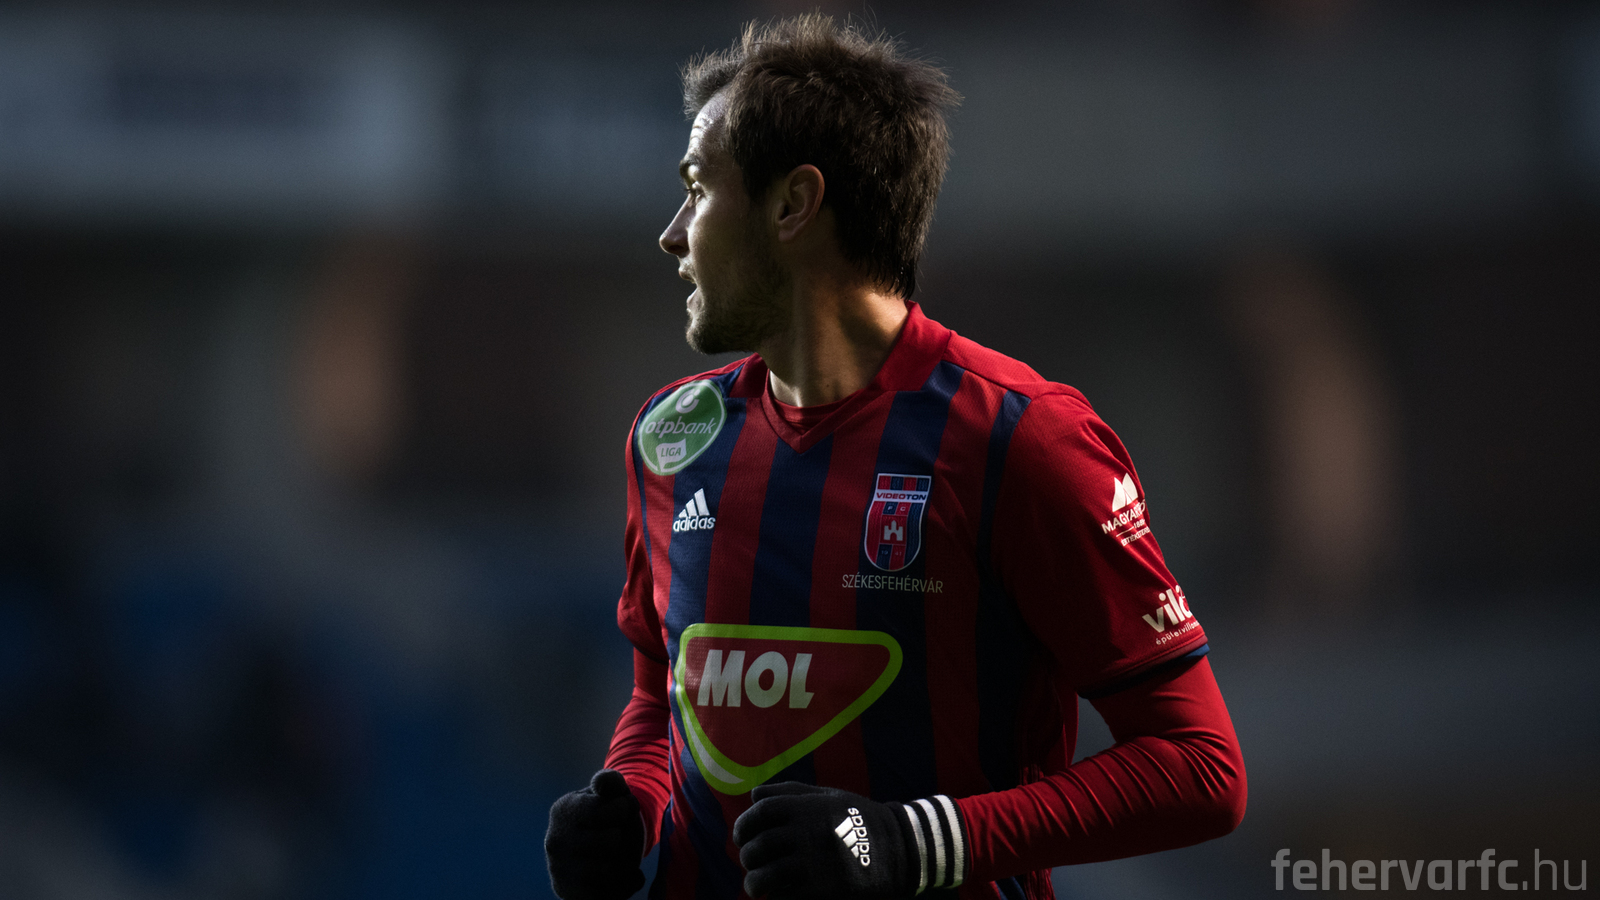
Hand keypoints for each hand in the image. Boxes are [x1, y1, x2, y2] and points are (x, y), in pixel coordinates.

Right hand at [545, 769, 646, 899]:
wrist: (588, 854)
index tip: (622, 809)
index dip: (625, 808)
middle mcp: (555, 842)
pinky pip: (613, 894)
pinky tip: (623, 875)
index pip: (610, 809)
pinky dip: (627, 884)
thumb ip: (609, 781)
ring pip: (615, 870)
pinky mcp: (571, 895)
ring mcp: (561, 871)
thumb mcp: (608, 794)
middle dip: (627, 837)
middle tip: (620, 835)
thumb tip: (603, 782)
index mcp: (563, 810)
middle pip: (614, 841)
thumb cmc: (604, 816)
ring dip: (629, 862)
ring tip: (622, 854)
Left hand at [732, 782, 916, 899]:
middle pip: (758, 846)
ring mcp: (813, 863)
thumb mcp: (828, 796)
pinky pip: (784, 897)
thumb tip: (753, 796)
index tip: (742, 838)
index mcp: (806, 807)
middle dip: (748, 857)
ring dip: (754, 883)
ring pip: (765, 876)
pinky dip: (776, 897)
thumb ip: (790, 792)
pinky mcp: (822, 890)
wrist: (900, 849)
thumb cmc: (857, 820)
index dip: (744, 825)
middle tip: (752, 863)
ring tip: (755, 887)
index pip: (759, 813)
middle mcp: (806, 832)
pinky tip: (779, 894)